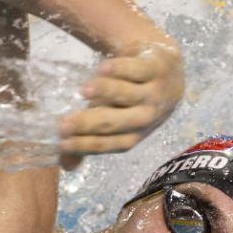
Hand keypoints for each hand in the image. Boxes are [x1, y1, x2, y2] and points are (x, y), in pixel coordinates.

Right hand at [59, 42, 183, 169]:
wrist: (171, 68)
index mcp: (135, 133)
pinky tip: (103, 68)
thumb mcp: (116, 118)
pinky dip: (121, 69)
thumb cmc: (134, 97)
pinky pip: (139, 69)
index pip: (111, 143)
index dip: (87, 145)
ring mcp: (155, 91)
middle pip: (118, 122)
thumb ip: (92, 137)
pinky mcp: (157, 66)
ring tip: (84, 91)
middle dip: (90, 123)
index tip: (62, 143)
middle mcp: (147, 116)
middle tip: (63, 124)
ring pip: (129, 94)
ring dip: (107, 93)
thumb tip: (65, 166)